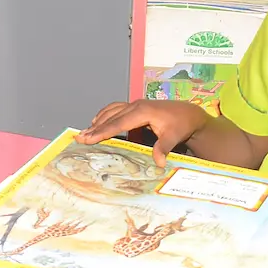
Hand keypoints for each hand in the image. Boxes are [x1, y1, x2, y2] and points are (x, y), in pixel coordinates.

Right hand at [76, 100, 208, 165]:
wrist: (188, 113)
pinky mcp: (135, 107)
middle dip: (94, 128)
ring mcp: (134, 105)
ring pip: (111, 111)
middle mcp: (135, 106)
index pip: (117, 123)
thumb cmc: (180, 125)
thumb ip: (163, 148)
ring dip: (97, 121)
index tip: (88, 137)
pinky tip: (97, 122)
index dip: (102, 131)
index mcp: (142, 112)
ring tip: (85, 132)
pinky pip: (115, 109)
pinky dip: (104, 116)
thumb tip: (158, 163)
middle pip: (110, 117)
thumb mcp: (173, 137)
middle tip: (79, 137)